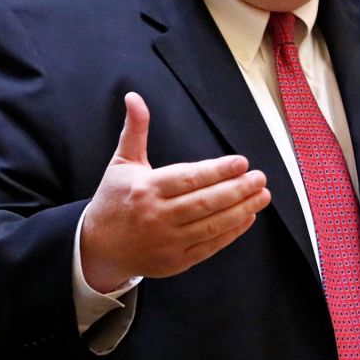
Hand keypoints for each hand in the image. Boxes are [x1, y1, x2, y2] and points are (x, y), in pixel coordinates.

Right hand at [80, 92, 270, 291]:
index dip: (217, 171)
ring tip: (262, 195)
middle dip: (237, 190)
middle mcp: (157, 216)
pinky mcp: (176, 261)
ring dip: (241, 210)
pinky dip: (230, 233)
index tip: (242, 162)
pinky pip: (209, 246)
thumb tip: (134, 97)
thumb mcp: (121, 162)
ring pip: (210, 226)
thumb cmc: (114, 199)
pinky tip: (248, 217)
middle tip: (260, 178)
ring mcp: (167, 241)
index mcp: (145, 189)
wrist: (97, 247)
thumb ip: (135, 130)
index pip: (188, 179)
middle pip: (204, 203)